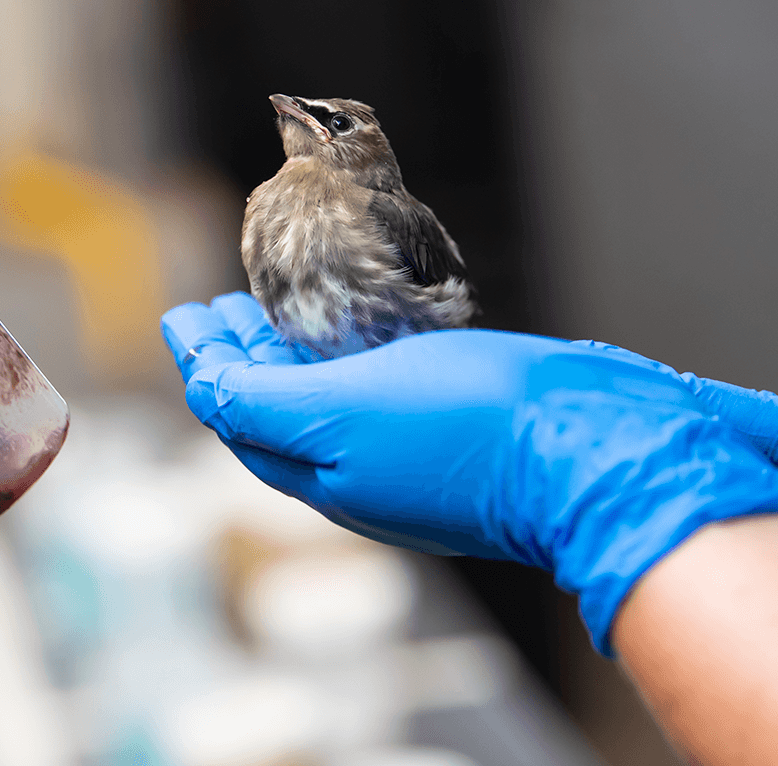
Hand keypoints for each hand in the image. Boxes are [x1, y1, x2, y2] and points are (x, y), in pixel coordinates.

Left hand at [161, 293, 777, 652]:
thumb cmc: (468, 429)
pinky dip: (346, 350)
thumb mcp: (341, 415)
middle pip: (276, 406)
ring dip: (286, 349)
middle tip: (216, 307)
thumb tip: (203, 393)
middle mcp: (361, 464)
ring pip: (327, 394)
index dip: (205, 364)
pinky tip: (352, 323)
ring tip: (263, 306)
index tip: (182, 314)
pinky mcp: (458, 415)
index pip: (238, 414)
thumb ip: (264, 406)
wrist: (594, 447)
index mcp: (323, 471)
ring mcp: (410, 444)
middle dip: (240, 354)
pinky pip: (378, 382)